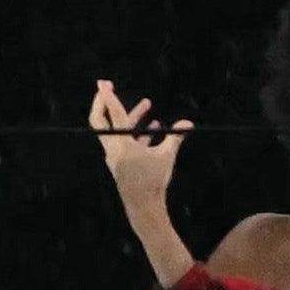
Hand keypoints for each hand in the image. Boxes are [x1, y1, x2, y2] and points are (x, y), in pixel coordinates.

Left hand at [90, 82, 193, 227]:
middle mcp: (114, 149)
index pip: (114, 115)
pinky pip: (126, 142)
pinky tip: (153, 127)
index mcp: (121, 145)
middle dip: (103, 103)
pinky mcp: (121, 162)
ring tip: (148, 104)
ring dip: (131, 116)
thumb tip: (188, 123)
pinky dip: (137, 132)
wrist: (143, 206)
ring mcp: (115, 156)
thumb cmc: (153, 181)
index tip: (103, 83)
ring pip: (118, 130)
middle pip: (101, 121)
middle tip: (107, 87)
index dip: (108, 97)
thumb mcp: (166, 156)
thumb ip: (175, 137)